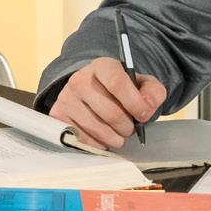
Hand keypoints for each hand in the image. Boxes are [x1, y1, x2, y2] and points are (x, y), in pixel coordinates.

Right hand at [50, 58, 166, 151]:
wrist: (92, 92)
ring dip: (116, 138)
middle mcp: (80, 80)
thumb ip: (153, 93)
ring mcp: (66, 98)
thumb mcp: (141, 85)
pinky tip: (103, 136)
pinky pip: (84, 140)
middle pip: (111, 113)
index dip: (135, 103)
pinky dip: (100, 144)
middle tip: (131, 128)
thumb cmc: (120, 90)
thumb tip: (147, 108)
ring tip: (119, 133)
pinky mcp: (58, 117)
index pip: (117, 83)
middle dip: (128, 127)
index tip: (144, 116)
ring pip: (98, 130)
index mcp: (102, 66)